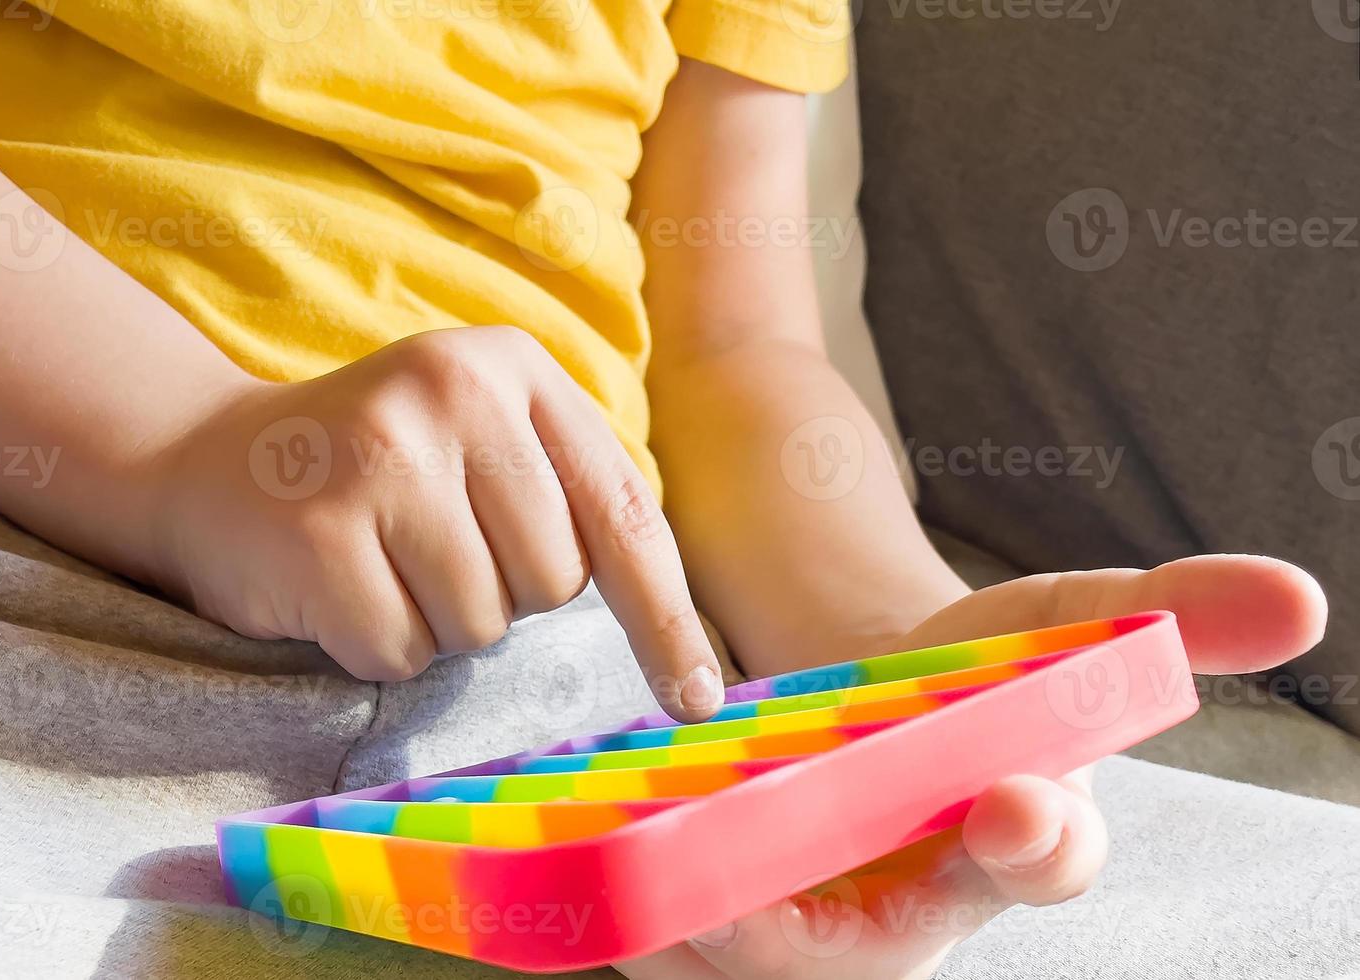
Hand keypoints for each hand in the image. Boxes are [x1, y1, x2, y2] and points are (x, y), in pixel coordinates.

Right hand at [143, 325, 723, 719]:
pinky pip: (402, 651)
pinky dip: (377, 645)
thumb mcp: (486, 444)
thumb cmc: (382, 475)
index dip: (667, 617)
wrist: (213, 464)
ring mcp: (381, 455)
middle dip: (505, 595)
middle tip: (432, 547)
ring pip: (482, 625)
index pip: (622, 513)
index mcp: (513, 367)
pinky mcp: (320, 529)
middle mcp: (453, 391)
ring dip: (438, 623)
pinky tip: (337, 584)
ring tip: (382, 560)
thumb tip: (686, 643)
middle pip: (554, 579)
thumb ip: (573, 501)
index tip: (698, 697)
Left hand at [616, 554, 1326, 978]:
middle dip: (800, 941)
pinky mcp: (743, 928)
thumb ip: (1168, 614)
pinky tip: (604, 897)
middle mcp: (916, 905)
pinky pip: (690, 952)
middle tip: (728, 908)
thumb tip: (1304, 595)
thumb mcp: (1056, 627)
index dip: (1040, 842)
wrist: (872, 715)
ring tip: (640, 899)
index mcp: (1011, 839)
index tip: (1019, 803)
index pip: (1042, 862)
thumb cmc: (969, 677)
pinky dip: (648, 930)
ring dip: (695, 944)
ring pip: (757, 970)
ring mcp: (825, 927)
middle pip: (861, 956)